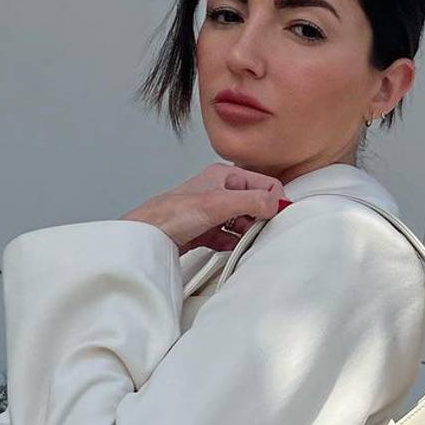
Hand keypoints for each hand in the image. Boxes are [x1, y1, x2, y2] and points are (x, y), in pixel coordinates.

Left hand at [119, 163, 291, 255]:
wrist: (148, 235)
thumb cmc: (173, 213)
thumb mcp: (218, 204)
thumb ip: (251, 202)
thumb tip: (277, 204)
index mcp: (225, 175)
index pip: (264, 184)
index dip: (274, 200)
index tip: (277, 218)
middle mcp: (220, 190)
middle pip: (255, 204)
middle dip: (260, 219)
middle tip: (261, 232)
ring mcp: (213, 211)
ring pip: (242, 222)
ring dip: (246, 233)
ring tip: (246, 241)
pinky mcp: (206, 230)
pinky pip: (228, 237)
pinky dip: (232, 243)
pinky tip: (230, 248)